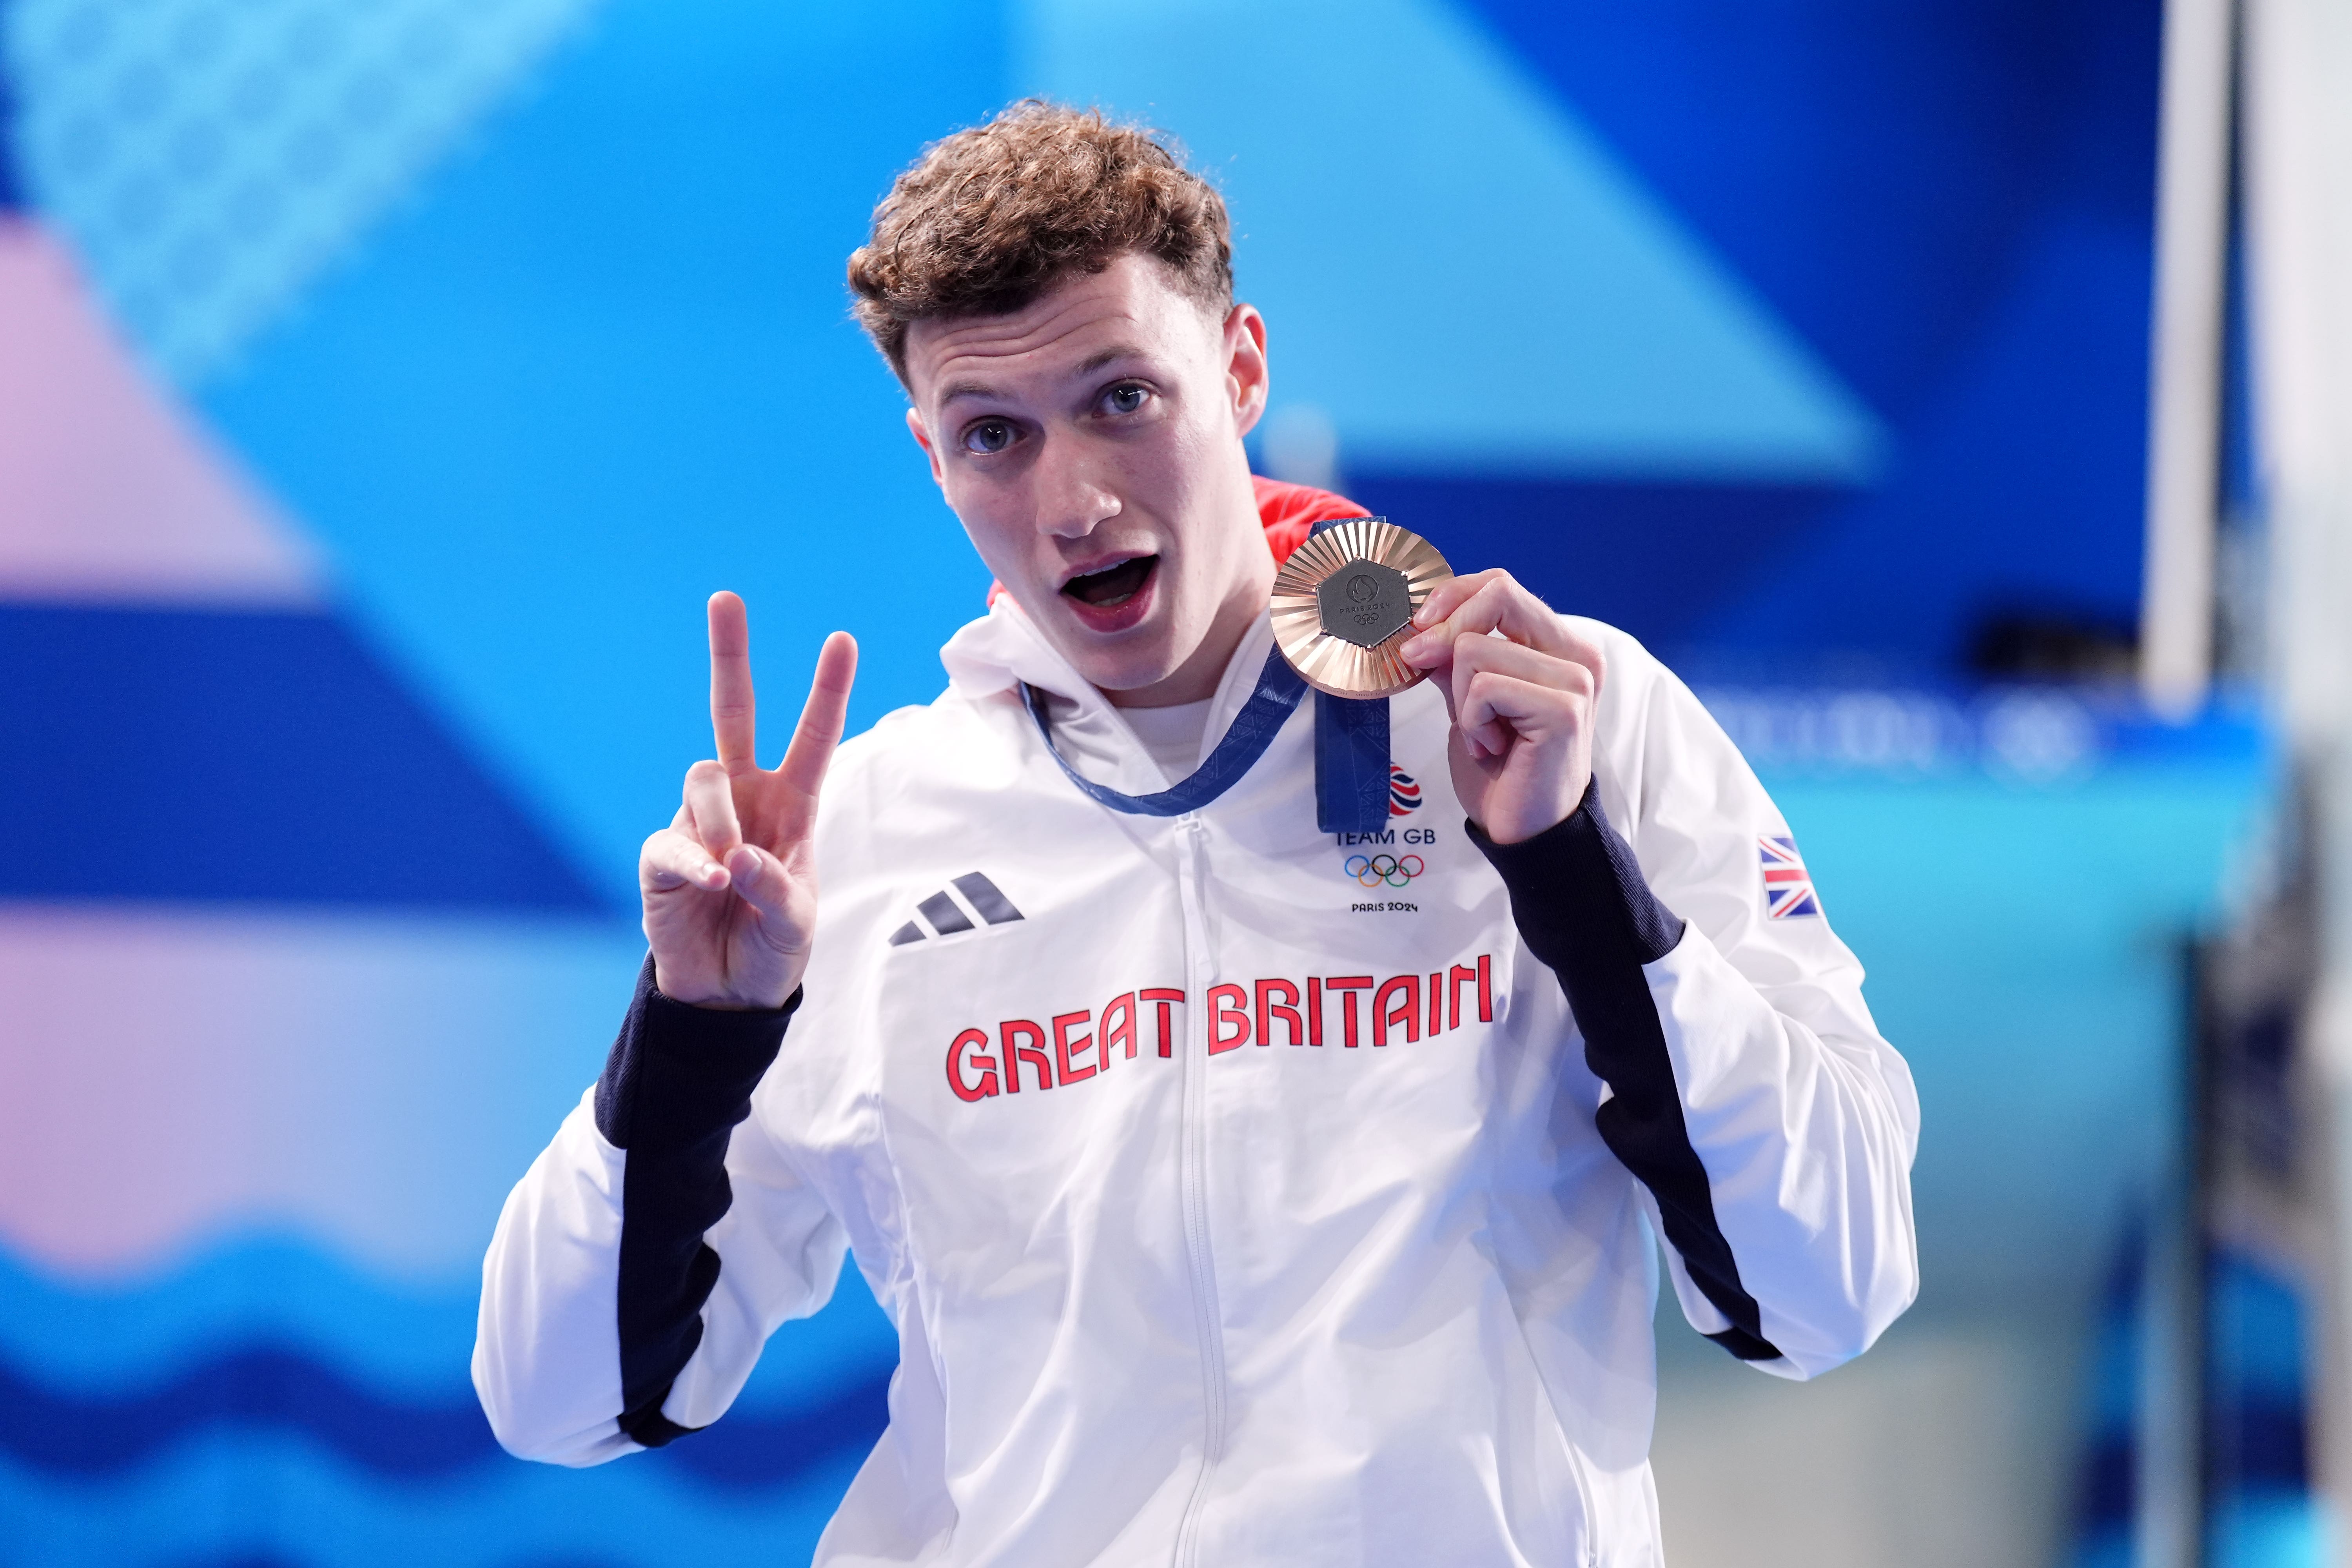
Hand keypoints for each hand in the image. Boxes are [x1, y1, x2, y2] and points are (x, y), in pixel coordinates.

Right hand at [640, 592, 857, 1008]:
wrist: (727, 993)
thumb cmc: (773, 948)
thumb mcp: (796, 923)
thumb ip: (776, 887)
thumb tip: (734, 855)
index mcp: (791, 805)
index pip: (812, 738)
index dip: (826, 691)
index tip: (841, 639)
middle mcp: (744, 799)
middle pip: (732, 713)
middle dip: (729, 655)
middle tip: (725, 597)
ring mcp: (699, 821)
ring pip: (704, 777)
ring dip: (721, 820)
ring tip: (731, 871)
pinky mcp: (662, 853)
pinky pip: (672, 839)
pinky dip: (693, 862)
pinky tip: (710, 885)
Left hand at [1397, 569, 1602, 844]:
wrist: (1521, 828)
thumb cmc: (1500, 768)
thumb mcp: (1468, 699)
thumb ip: (1453, 657)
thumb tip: (1420, 625)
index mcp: (1558, 645)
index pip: (1500, 586)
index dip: (1452, 597)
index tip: (1419, 629)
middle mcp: (1576, 655)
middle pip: (1495, 596)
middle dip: (1446, 634)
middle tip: (1426, 669)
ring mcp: (1575, 681)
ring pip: (1475, 650)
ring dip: (1461, 698)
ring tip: (1485, 733)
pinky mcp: (1564, 710)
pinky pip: (1484, 688)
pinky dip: (1472, 722)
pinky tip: (1494, 747)